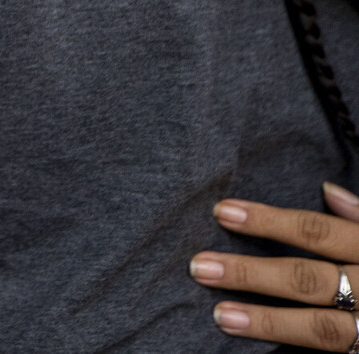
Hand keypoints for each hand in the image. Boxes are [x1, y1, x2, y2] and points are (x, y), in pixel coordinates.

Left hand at [192, 183, 358, 349]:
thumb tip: (328, 191)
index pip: (320, 232)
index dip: (270, 221)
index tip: (222, 211)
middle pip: (311, 280)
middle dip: (253, 274)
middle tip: (199, 266)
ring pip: (324, 328)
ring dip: (268, 322)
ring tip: (219, 316)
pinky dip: (297, 349)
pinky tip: (260, 348)